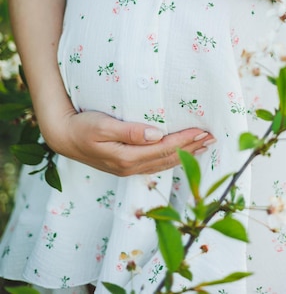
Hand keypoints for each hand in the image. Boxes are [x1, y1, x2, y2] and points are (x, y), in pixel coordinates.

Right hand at [51, 109, 214, 175]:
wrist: (63, 136)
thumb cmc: (82, 126)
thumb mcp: (103, 126)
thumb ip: (129, 131)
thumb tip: (156, 134)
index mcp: (127, 157)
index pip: (164, 148)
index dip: (185, 140)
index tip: (203, 131)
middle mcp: (131, 167)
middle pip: (168, 158)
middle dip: (191, 148)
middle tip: (212, 137)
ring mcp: (129, 168)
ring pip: (164, 163)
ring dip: (185, 154)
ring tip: (204, 146)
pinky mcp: (126, 165)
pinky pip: (156, 163)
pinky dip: (172, 158)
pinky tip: (180, 153)